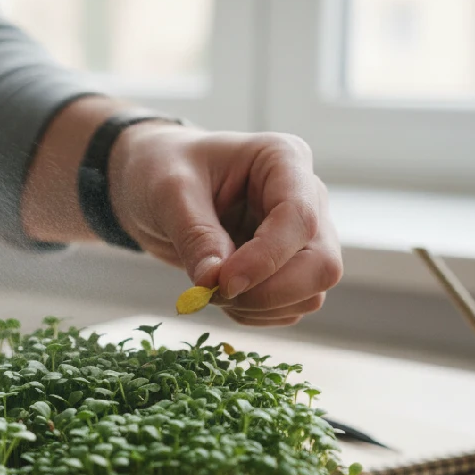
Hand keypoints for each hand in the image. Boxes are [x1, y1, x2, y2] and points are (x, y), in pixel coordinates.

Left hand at [108, 124, 342, 326]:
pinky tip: (219, 293)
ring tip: (208, 287)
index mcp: (285, 160)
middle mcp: (307, 197)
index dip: (266, 259)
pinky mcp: (290, 268)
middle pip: (321, 265)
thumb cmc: (163, 169)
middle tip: (212, 292)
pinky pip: (289, 309)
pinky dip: (253, 314)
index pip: (300, 219)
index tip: (222, 282)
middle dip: (267, 292)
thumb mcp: (170, 193)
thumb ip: (196, 235)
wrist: (154, 182)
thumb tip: (215, 282)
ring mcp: (303, 237)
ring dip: (258, 307)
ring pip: (310, 294)